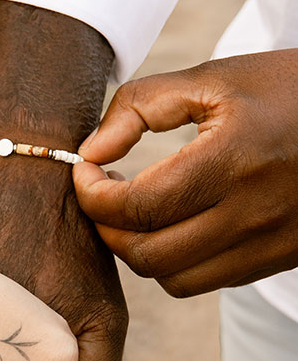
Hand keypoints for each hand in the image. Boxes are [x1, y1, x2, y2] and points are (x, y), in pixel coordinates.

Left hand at [73, 51, 297, 295]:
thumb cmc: (285, 90)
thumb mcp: (215, 79)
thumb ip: (141, 106)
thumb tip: (90, 152)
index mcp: (234, 159)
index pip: (139, 206)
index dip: (93, 195)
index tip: (83, 171)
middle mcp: (252, 212)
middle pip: (148, 255)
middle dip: (108, 228)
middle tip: (100, 194)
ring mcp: (268, 243)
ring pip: (173, 280)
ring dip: (139, 251)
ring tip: (133, 212)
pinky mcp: (276, 258)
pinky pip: (206, 281)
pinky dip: (175, 262)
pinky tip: (172, 224)